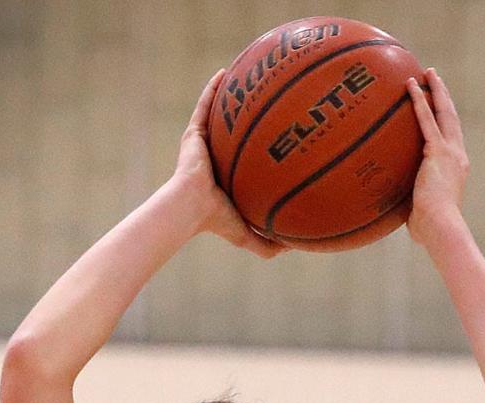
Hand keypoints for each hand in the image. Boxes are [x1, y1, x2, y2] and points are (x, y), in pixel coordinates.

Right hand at [173, 70, 285, 259]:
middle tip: (271, 100)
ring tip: (248, 76)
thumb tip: (294, 247)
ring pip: (219, 114)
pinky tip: (225, 72)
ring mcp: (203, 144)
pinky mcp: (193, 135)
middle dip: (248, 116)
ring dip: (231, 96)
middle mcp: (216, 157)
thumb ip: (268, 243)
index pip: (246, 158)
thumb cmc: (216, 222)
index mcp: (228, 177)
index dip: (260, 146)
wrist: (190, 209)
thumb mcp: (246, 234)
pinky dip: (212, 88)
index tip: (280, 134)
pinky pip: (204, 106)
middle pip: (235, 131)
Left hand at [406, 69, 469, 248]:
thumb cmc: (429, 230)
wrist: (441, 227)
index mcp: (456, 168)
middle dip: (443, 96)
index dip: (445, 119)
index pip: (451, 137)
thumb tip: (393, 213)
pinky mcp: (438, 152)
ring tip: (426, 73)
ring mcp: (450, 151)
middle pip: (451, 117)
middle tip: (434, 78)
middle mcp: (457, 155)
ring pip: (443, 113)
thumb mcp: (420, 214)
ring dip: (435, 90)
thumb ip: (411, 205)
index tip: (439, 106)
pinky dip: (419, 103)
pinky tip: (410, 87)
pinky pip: (426, 121)